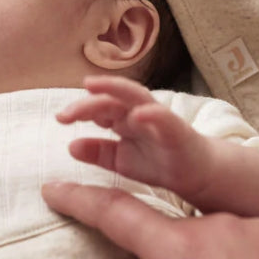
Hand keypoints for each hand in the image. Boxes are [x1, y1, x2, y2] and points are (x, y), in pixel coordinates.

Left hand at [56, 76, 213, 199]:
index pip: (99, 108)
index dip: (79, 110)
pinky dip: (152, 114)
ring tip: (93, 85)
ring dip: (114, 88)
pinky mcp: (178, 131)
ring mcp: (158, 119)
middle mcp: (138, 114)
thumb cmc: (158, 161)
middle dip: (88, 102)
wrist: (198, 173)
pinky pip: (165, 118)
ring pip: (135, 97)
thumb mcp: (121, 160)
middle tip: (65, 114)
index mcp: (123, 120)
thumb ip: (98, 152)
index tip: (60, 118)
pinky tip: (138, 114)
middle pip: (111, 100)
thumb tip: (70, 146)